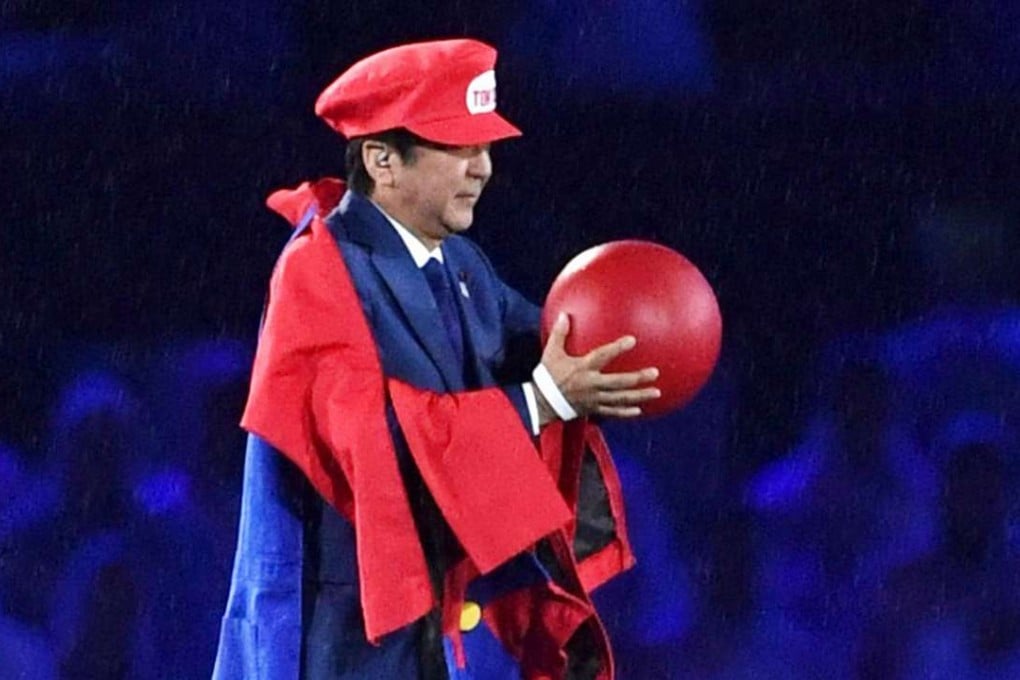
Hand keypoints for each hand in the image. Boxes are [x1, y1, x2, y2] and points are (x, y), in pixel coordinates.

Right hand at [536, 312, 659, 422]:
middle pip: (619, 382)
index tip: (632, 340)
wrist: (541, 402)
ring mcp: (594, 399)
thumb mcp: (551, 352)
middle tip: (655, 373)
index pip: (603, 356)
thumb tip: (564, 314)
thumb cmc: (547, 376)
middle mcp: (592, 385)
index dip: (617, 348)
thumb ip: (560, 333)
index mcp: (583, 368)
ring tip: (656, 392)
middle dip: (638, 378)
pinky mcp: (593, 409)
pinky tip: (639, 410)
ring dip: (639, 396)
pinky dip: (626, 412)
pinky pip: (612, 412)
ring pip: (620, 399)